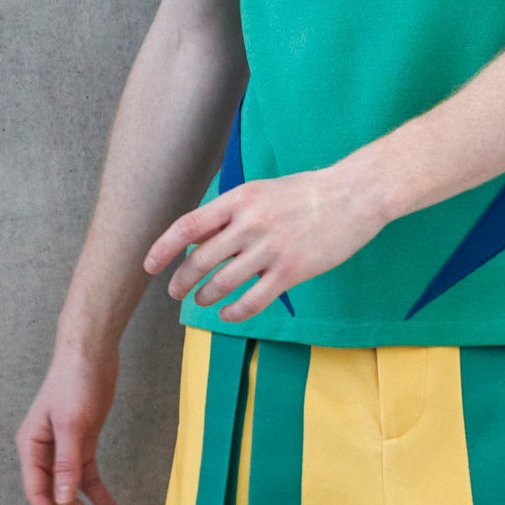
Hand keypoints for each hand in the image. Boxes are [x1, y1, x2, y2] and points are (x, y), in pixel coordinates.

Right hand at [16, 338, 122, 504]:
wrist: (91, 353)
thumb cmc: (74, 383)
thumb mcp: (71, 426)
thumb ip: (67, 465)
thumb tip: (63, 501)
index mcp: (32, 448)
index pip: (38, 494)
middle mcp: (43, 452)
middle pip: (54, 497)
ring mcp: (63, 449)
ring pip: (72, 490)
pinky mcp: (82, 443)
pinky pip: (88, 476)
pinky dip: (99, 494)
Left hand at [146, 163, 386, 320]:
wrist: (354, 195)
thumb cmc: (308, 192)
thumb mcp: (263, 191)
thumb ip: (232, 213)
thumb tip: (200, 239)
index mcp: (240, 200)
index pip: (188, 226)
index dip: (163, 248)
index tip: (149, 266)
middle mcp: (250, 224)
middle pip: (200, 260)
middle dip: (182, 281)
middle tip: (176, 292)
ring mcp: (270, 249)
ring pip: (223, 283)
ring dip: (206, 296)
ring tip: (202, 301)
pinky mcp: (291, 271)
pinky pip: (252, 300)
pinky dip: (234, 312)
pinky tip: (228, 314)